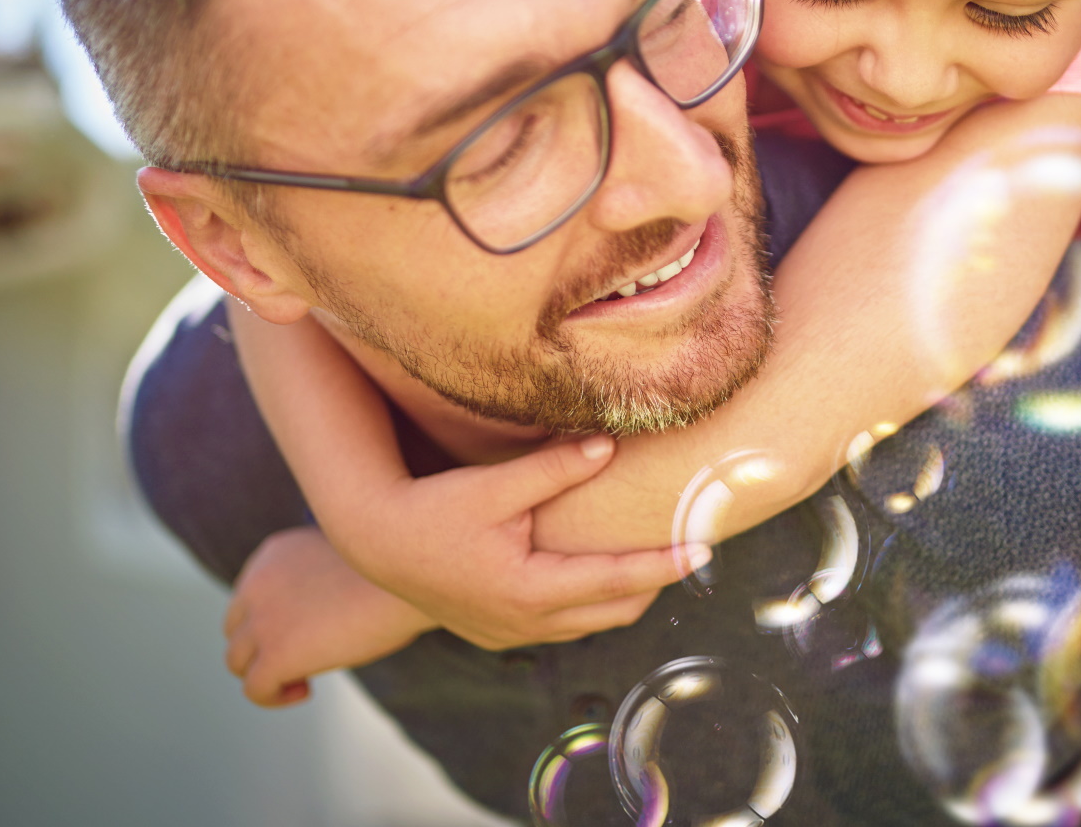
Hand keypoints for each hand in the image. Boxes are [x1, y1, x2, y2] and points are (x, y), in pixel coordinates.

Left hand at [224, 527, 430, 706]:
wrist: (413, 572)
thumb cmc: (396, 568)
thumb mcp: (344, 554)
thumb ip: (319, 575)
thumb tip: (323, 613)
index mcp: (274, 552)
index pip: (249, 595)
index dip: (273, 621)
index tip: (308, 631)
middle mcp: (257, 582)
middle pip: (235, 628)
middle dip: (263, 647)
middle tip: (304, 657)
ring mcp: (263, 620)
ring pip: (237, 660)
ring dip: (267, 673)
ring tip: (304, 678)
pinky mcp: (276, 654)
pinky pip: (255, 689)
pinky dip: (275, 697)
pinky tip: (307, 690)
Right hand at [344, 434, 702, 650]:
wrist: (375, 545)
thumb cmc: (434, 509)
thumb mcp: (494, 485)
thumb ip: (553, 467)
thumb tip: (608, 445)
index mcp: (531, 590)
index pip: (618, 580)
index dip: (665, 564)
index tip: (705, 549)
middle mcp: (527, 623)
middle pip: (614, 612)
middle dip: (653, 582)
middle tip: (687, 546)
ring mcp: (512, 635)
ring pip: (590, 623)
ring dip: (622, 594)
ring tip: (652, 557)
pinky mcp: (498, 634)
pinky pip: (563, 625)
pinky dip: (589, 602)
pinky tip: (596, 572)